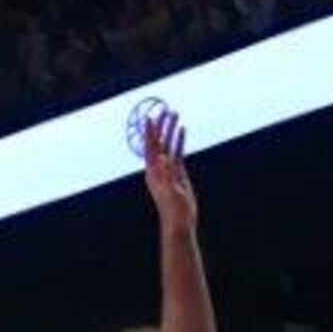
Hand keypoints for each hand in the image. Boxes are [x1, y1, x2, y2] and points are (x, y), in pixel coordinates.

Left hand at [140, 109, 196, 232]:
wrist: (180, 221)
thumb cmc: (173, 209)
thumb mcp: (169, 190)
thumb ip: (166, 174)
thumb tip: (162, 157)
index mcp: (153, 171)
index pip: (150, 146)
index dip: (150, 132)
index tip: (150, 117)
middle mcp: (158, 168)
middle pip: (159, 142)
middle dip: (162, 125)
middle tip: (167, 110)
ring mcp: (168, 169)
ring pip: (168, 144)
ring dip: (171, 130)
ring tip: (175, 114)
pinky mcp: (178, 172)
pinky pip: (178, 152)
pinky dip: (179, 140)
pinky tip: (183, 130)